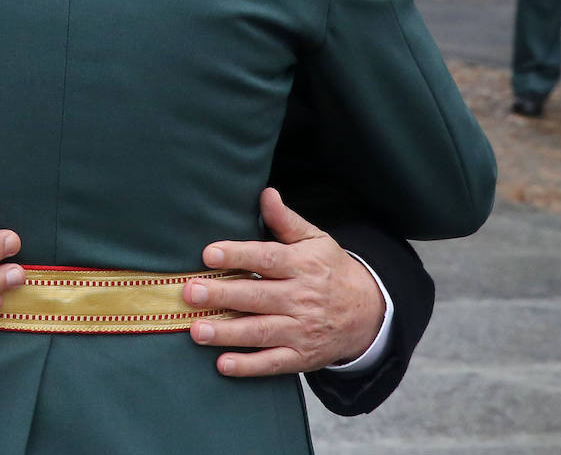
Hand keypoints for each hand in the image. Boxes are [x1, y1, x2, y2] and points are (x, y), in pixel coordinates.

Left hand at [187, 187, 384, 376]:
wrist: (369, 313)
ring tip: (196, 330)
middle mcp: (301, 298)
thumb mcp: (315, 240)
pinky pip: (273, 363)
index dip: (237, 255)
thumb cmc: (330, 270)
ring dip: (227, 332)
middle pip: (257, 297)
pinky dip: (249, 366)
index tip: (209, 253)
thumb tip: (265, 193)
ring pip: (261, 332)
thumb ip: (285, 220)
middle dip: (223, 295)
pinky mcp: (302, 357)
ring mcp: (302, 330)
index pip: (266, 258)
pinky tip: (223, 364)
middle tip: (191, 292)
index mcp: (302, 265)